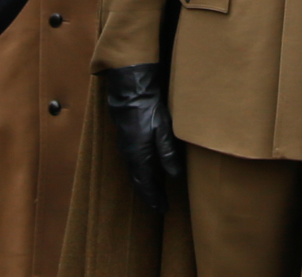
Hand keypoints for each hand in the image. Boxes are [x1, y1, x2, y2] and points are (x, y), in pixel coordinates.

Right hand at [102, 64, 183, 212]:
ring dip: (145, 183)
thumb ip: (168, 153)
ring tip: (156, 191)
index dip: (154, 198)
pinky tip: (149, 169)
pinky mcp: (127, 139)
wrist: (130, 91)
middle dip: (149, 194)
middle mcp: (129, 155)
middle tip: (159, 205)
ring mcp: (126, 147)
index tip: (162, 209)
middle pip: (139, 181)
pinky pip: (134, 162)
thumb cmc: (147, 110)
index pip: (146, 184)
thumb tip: (175, 175)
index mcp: (138, 156)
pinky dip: (142, 171)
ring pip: (135, 172)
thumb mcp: (163, 131)